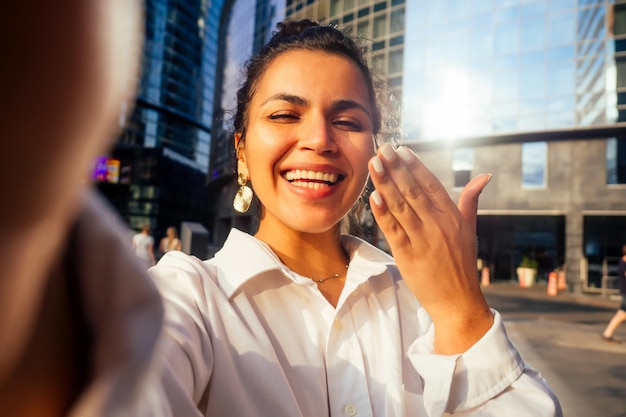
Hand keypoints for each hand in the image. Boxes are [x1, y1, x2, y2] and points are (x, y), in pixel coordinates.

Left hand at [368, 143, 492, 353]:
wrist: (458, 302)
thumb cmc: (462, 264)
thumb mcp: (470, 230)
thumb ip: (470, 201)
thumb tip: (484, 176)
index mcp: (453, 217)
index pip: (432, 185)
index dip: (416, 166)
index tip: (402, 149)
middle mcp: (438, 226)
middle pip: (414, 191)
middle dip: (397, 168)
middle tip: (383, 148)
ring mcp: (423, 241)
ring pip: (401, 206)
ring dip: (385, 183)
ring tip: (373, 164)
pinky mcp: (408, 256)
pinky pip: (393, 230)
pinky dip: (383, 213)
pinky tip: (373, 196)